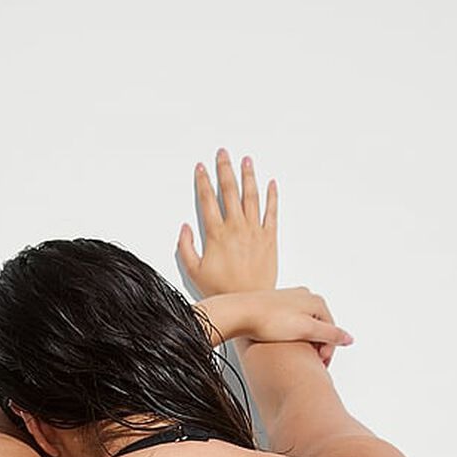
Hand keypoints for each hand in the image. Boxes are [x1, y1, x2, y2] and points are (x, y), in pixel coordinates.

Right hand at [176, 148, 276, 298]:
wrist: (249, 302)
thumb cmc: (222, 291)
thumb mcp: (194, 271)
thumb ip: (185, 247)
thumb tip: (184, 228)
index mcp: (216, 234)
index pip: (208, 199)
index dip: (203, 181)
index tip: (201, 167)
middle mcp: (236, 227)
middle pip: (230, 190)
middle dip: (225, 169)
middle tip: (223, 153)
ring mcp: (254, 231)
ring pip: (251, 196)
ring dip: (248, 175)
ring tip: (246, 160)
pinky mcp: (269, 238)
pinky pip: (272, 212)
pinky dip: (272, 196)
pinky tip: (271, 183)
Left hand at [197, 288, 352, 368]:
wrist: (239, 313)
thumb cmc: (270, 321)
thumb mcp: (306, 330)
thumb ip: (329, 335)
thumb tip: (349, 339)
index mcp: (316, 300)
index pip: (331, 330)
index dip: (328, 350)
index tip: (320, 366)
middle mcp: (305, 296)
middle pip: (319, 328)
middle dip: (317, 347)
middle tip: (310, 364)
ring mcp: (289, 301)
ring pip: (306, 327)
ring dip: (305, 343)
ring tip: (296, 356)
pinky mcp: (275, 307)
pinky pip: (292, 325)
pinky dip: (293, 337)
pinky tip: (283, 346)